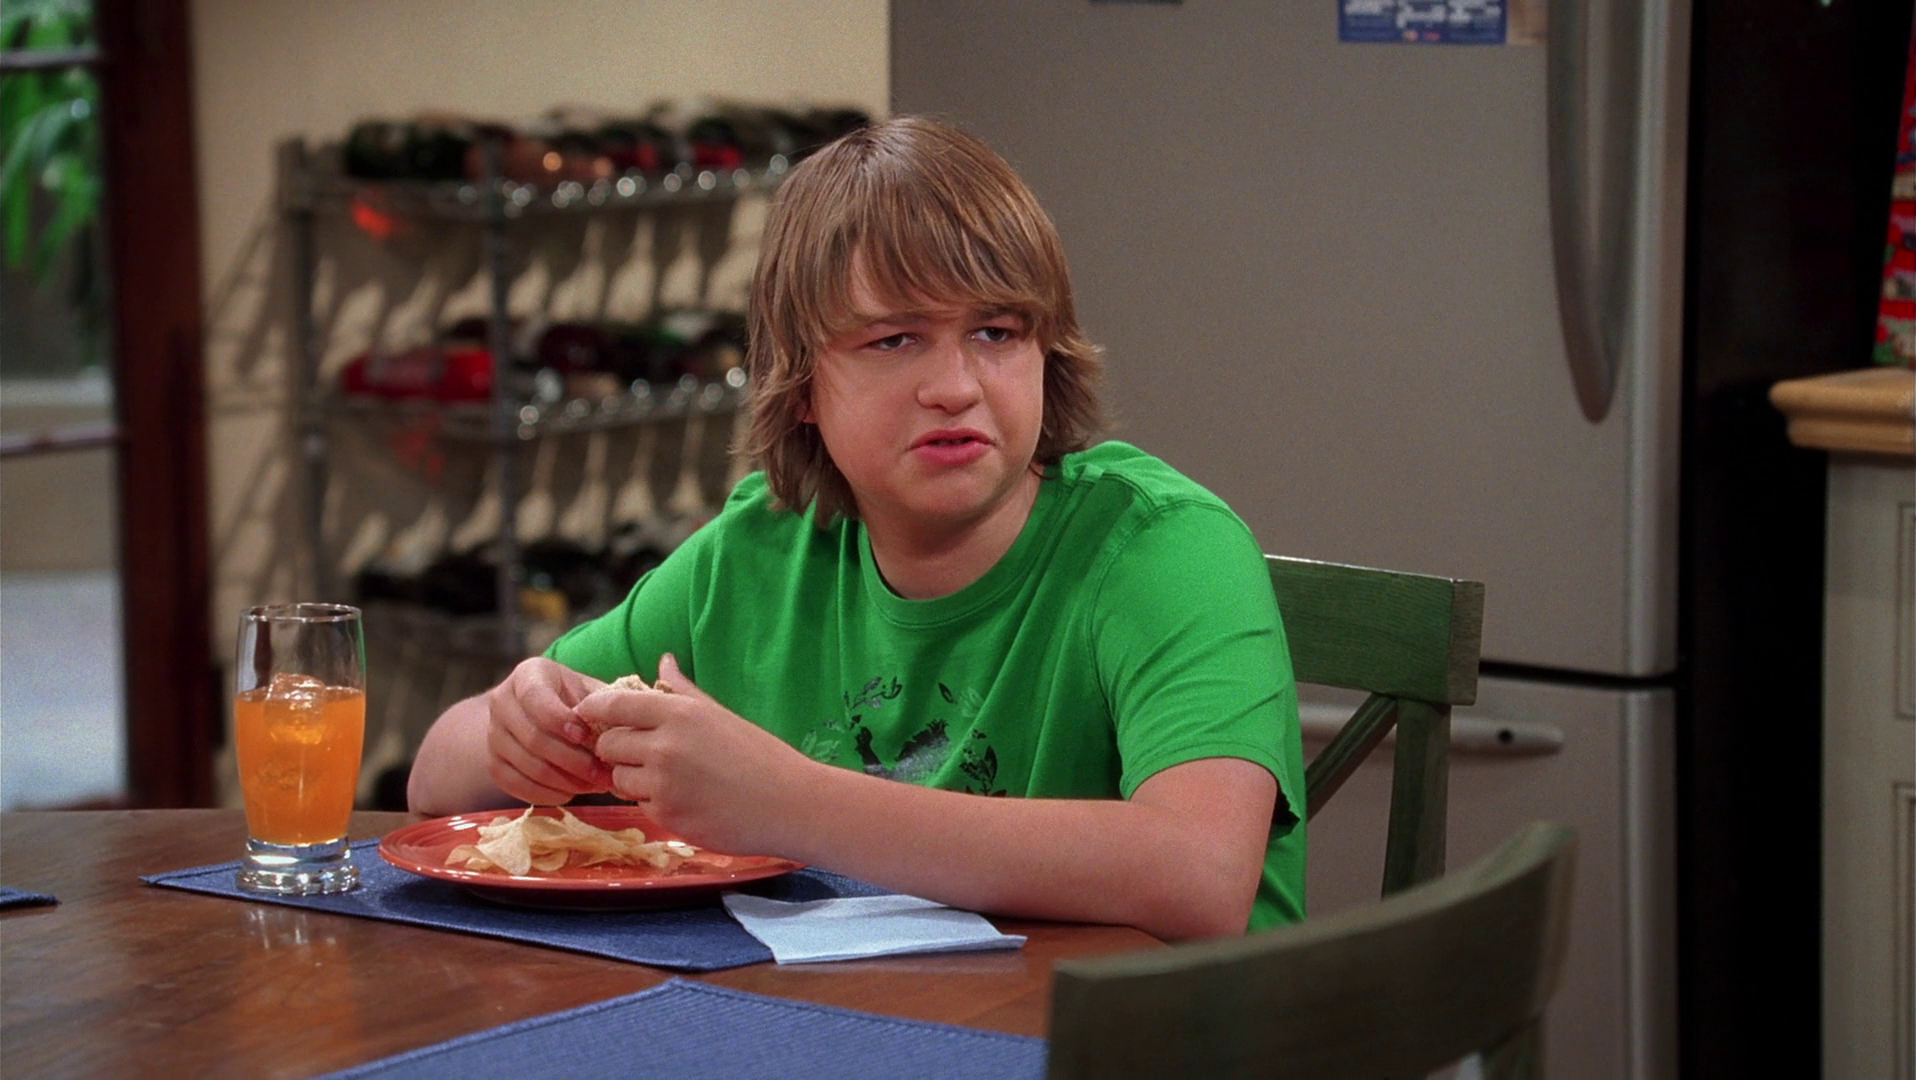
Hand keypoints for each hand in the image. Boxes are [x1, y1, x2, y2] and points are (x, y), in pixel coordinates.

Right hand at [485, 657, 612, 804]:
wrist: (539, 715)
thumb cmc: (576, 700)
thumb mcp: (590, 691)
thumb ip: (605, 705)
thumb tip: (624, 728)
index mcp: (528, 675)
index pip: (536, 698)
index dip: (561, 721)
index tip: (587, 737)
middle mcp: (502, 701)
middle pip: (534, 738)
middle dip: (573, 761)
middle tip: (603, 774)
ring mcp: (493, 734)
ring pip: (527, 765)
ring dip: (565, 781)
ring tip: (594, 785)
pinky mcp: (493, 763)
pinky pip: (516, 786)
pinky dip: (546, 794)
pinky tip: (570, 792)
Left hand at [577, 654, 812, 853]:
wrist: (789, 805)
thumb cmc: (760, 757)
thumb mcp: (720, 715)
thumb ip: (683, 690)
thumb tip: (663, 661)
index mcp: (679, 713)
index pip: (613, 704)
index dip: (594, 709)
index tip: (590, 714)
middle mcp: (665, 746)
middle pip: (607, 744)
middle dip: (616, 750)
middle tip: (640, 754)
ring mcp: (664, 784)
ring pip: (619, 779)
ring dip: (633, 780)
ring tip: (670, 780)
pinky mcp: (667, 817)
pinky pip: (641, 806)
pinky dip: (655, 804)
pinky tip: (687, 800)